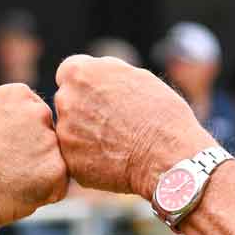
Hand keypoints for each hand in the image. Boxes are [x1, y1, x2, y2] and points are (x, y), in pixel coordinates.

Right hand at [0, 84, 67, 228]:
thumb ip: (8, 112)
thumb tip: (26, 111)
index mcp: (17, 94)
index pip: (35, 114)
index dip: (19, 137)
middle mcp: (38, 111)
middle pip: (49, 135)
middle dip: (35, 153)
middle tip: (5, 166)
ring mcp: (50, 140)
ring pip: (55, 160)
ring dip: (40, 174)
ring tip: (9, 180)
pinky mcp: (58, 169)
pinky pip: (59, 184)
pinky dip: (45, 193)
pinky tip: (19, 193)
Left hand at [53, 55, 212, 197]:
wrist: (169, 156)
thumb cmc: (161, 114)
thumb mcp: (136, 76)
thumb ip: (107, 74)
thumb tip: (95, 75)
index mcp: (79, 72)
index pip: (70, 73)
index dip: (88, 85)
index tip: (103, 96)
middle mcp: (65, 99)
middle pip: (68, 102)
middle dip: (84, 109)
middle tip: (114, 122)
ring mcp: (65, 133)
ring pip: (71, 131)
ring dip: (86, 136)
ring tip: (118, 143)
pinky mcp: (70, 162)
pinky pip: (77, 158)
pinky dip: (91, 160)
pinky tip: (115, 160)